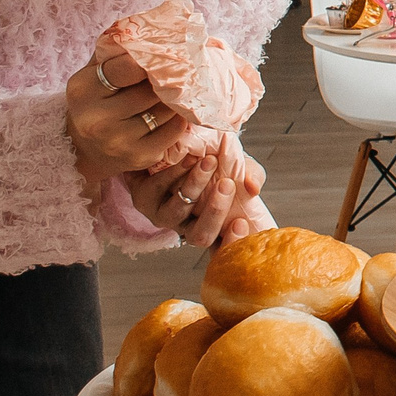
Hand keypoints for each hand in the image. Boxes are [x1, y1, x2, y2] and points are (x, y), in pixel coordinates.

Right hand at [65, 46, 188, 179]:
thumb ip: (114, 52)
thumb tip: (153, 28)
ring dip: (175, 99)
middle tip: (180, 70)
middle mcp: (96, 119)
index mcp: (82, 90)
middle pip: (150, 91)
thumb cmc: (94, 101)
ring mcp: (118, 141)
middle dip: (166, 80)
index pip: (126, 68)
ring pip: (165, 110)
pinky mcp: (139, 157)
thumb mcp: (92, 73)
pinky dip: (179, 119)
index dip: (149, 60)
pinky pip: (173, 130)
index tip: (163, 54)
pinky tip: (176, 112)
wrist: (83, 149)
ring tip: (176, 91)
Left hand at [127, 131, 263, 247]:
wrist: (175, 144)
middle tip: (227, 184)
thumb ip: (252, 175)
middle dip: (215, 211)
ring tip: (208, 162)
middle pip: (200, 237)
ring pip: (178, 211)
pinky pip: (158, 189)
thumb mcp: (237, 167)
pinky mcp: (143, 199)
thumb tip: (253, 187)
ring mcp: (163, 216)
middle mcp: (186, 228)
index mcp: (212, 228)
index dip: (231, 244)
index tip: (241, 223)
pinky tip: (189, 158)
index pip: (222, 251)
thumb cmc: (211, 159)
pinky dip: (176, 172)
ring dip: (195, 185)